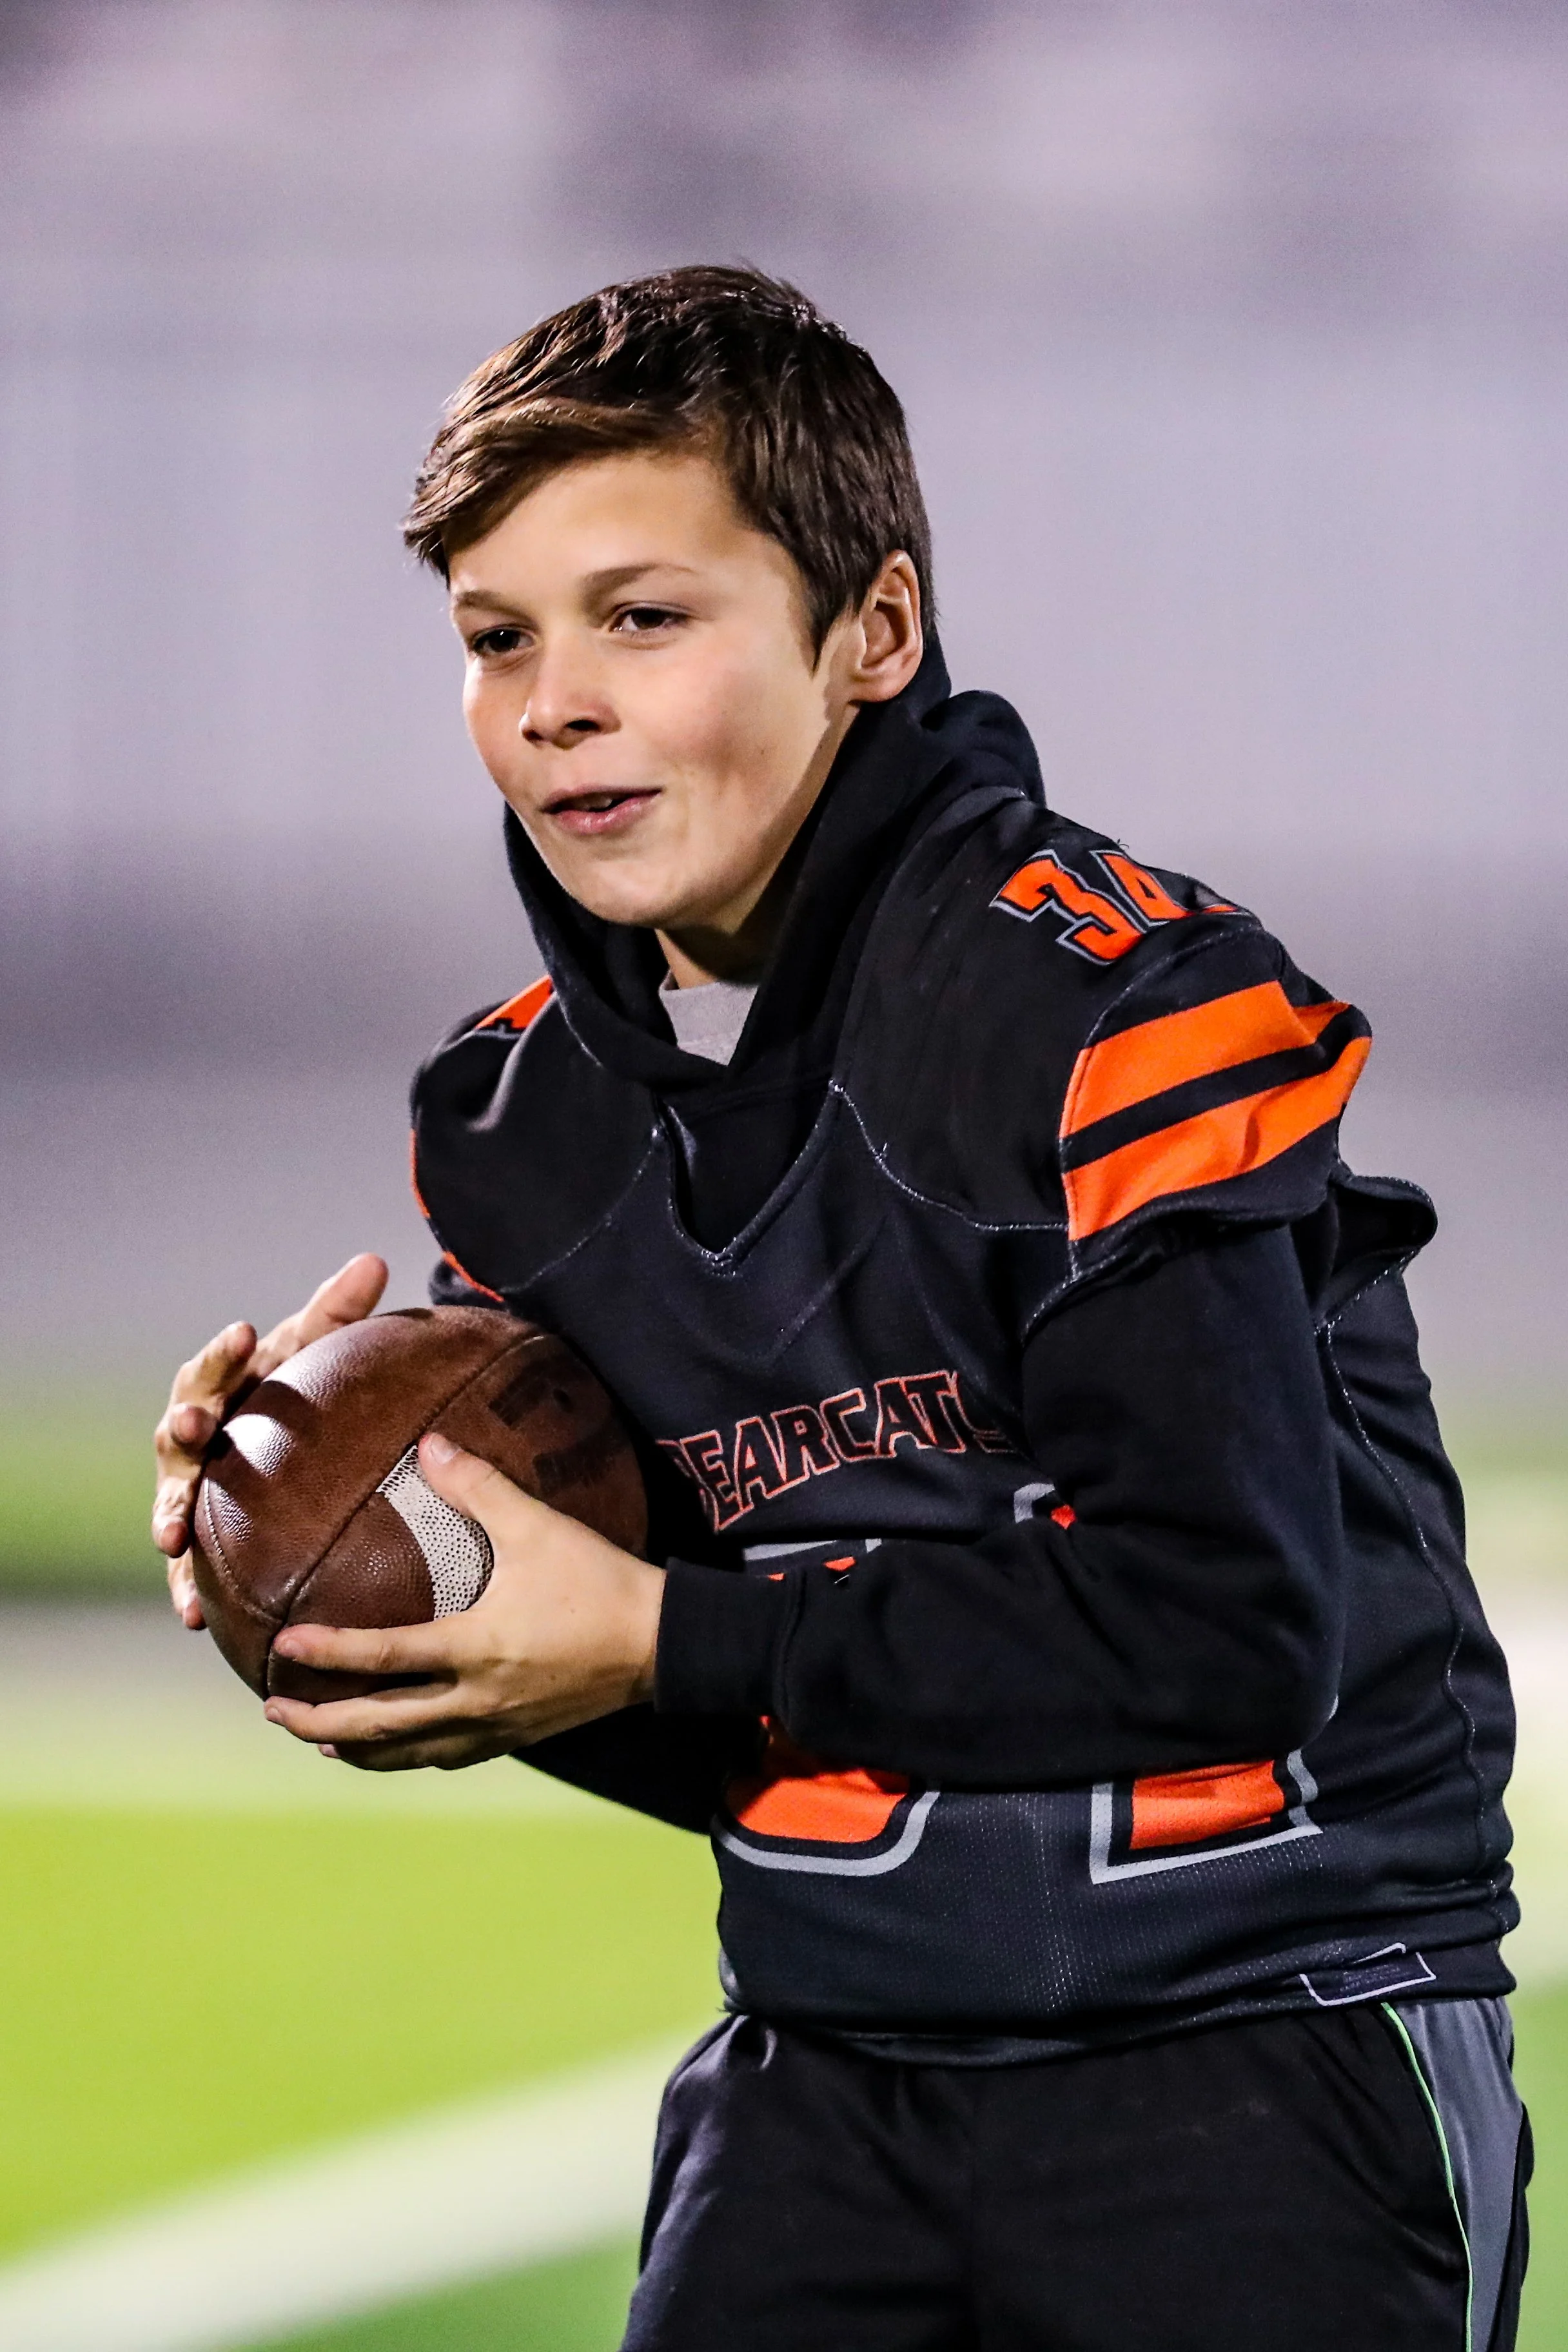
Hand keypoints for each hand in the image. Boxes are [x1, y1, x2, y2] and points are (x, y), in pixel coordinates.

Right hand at [152, 1253, 388, 1627]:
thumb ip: (338, 1313)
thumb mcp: (317, 1353)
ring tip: (172, 1536)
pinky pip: (187, 1566)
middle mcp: (197, 1436)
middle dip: (186, 1425)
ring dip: (168, 1514)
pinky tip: (195, 1616)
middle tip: (197, 1425)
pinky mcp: (199, 1538)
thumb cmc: (299, 1389)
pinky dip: (186, 1587)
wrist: (288, 1440)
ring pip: (172, 1498)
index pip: (215, 1366)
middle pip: (180, 1430)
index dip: (226, 1349)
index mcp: (222, 1387)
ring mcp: (192, 1488)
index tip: (247, 1330)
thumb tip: (373, 1263)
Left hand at [260, 1432, 665, 1769]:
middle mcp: (477, 1699)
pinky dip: (411, 1756)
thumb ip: (479, 1486)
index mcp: (474, 1649)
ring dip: (360, 1748)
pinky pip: (449, 1756)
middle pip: (381, 1726)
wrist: (663, 1644)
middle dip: (322, 1722)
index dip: (328, 1654)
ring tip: (323, 1741)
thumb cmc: (599, 1582)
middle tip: (276, 1711)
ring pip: (411, 1753)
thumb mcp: (539, 1527)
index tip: (282, 1647)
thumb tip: (430, 1444)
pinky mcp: (519, 1736)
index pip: (383, 1658)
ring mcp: (498, 1726)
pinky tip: (400, 1748)